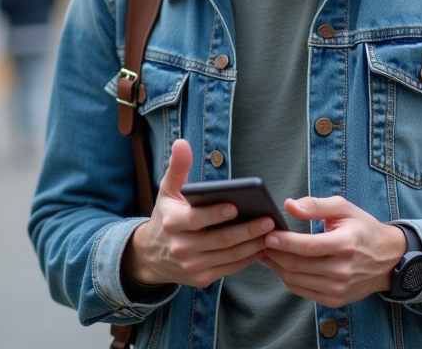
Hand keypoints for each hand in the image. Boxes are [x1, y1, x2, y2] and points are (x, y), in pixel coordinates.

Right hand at [122, 139, 275, 288]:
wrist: (151, 255)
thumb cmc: (166, 216)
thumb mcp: (168, 191)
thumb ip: (178, 167)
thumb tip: (182, 143)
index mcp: (173, 223)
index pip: (198, 219)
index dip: (217, 214)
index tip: (236, 206)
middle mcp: (181, 247)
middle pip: (221, 240)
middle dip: (247, 230)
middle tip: (268, 220)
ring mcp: (192, 266)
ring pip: (229, 255)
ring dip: (253, 245)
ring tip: (271, 232)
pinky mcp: (201, 278)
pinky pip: (230, 268)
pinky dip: (248, 258)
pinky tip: (262, 246)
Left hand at [260, 196, 406, 307]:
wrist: (388, 259)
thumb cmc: (363, 229)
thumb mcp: (344, 208)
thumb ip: (315, 205)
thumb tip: (288, 205)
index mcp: (346, 244)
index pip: (308, 246)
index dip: (284, 241)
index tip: (267, 234)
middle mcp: (342, 270)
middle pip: (297, 265)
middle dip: (274, 253)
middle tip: (261, 241)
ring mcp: (338, 288)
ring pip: (295, 280)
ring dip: (276, 266)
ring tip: (267, 252)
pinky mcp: (335, 299)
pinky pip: (301, 291)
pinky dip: (287, 278)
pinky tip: (281, 266)